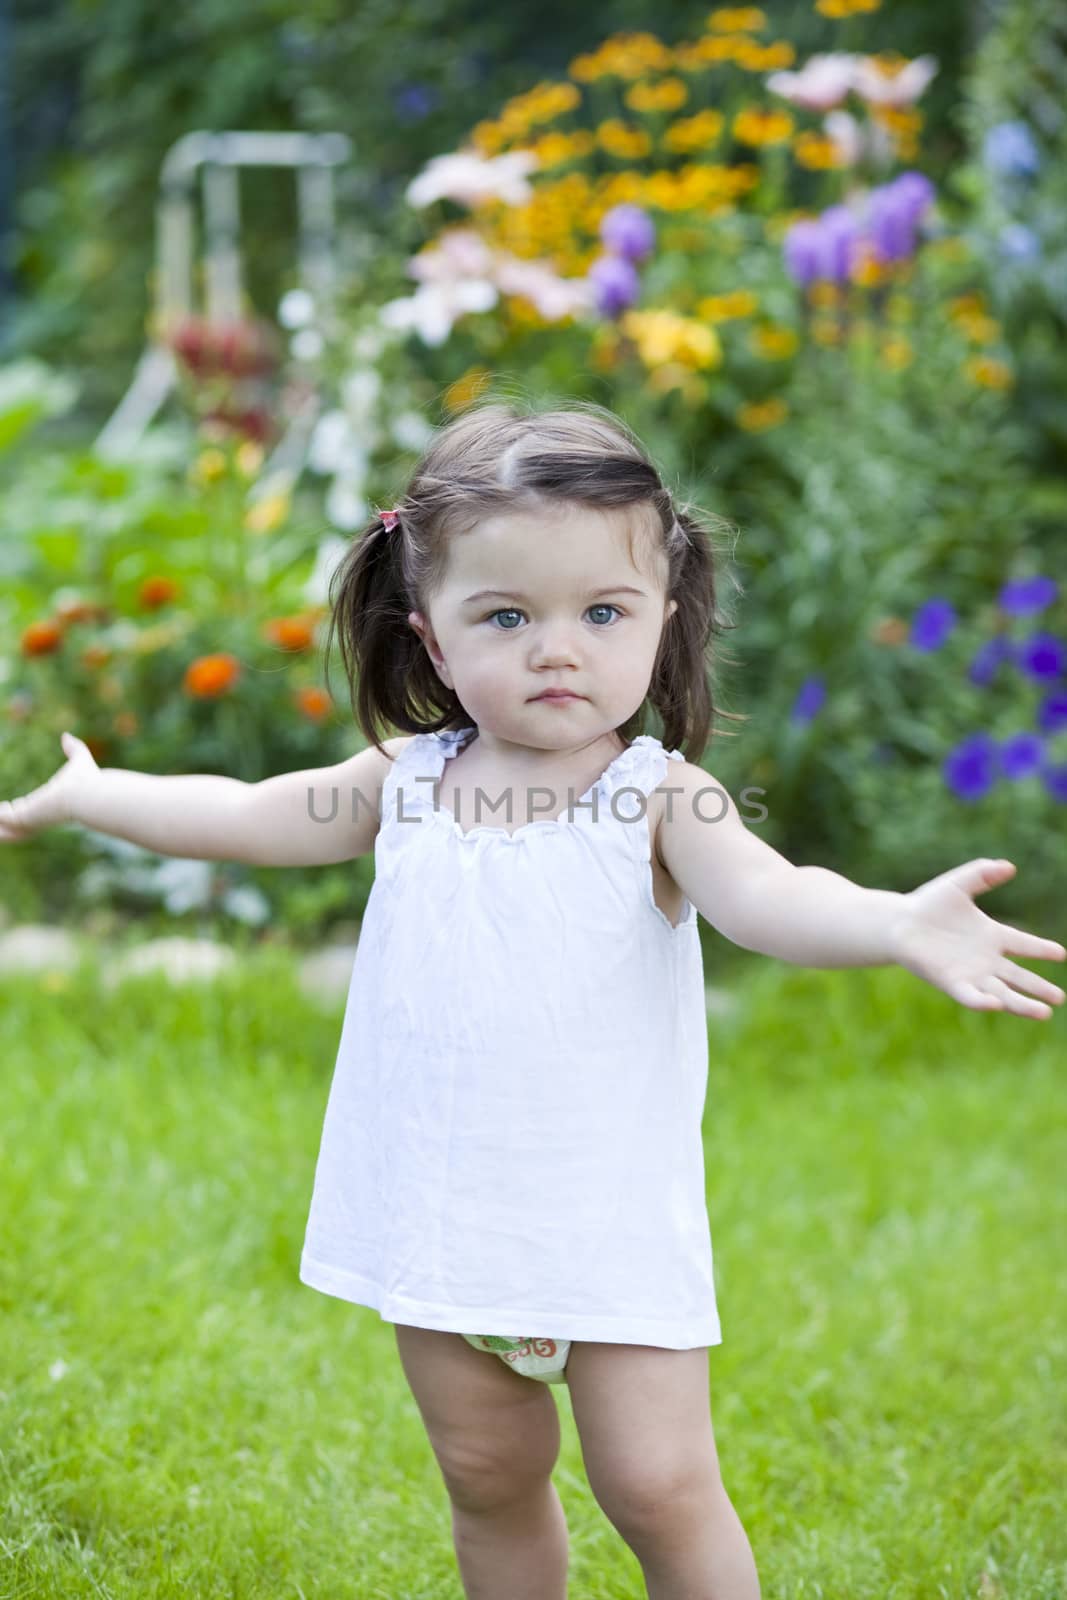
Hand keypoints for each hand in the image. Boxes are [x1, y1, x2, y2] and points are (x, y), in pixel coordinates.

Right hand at [0, 731, 98, 841]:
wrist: (88, 794)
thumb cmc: (87, 780)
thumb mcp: (79, 759)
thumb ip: (73, 749)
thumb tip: (67, 736)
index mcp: (51, 806)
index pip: (30, 811)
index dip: (18, 810)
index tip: (8, 807)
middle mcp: (41, 816)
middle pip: (17, 826)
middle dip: (3, 823)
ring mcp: (33, 819)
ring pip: (9, 825)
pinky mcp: (26, 817)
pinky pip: (4, 818)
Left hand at [889, 858, 1066, 1019]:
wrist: (898, 923)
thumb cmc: (929, 904)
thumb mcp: (958, 884)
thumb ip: (982, 874)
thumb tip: (1009, 866)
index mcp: (991, 936)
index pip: (1023, 944)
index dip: (1042, 949)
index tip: (1061, 954)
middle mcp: (985, 959)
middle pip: (1018, 977)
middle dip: (1039, 988)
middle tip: (1059, 998)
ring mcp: (970, 974)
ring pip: (1002, 993)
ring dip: (1022, 1004)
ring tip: (1044, 1013)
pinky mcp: (950, 982)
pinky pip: (970, 996)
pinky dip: (982, 1001)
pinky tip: (996, 1004)